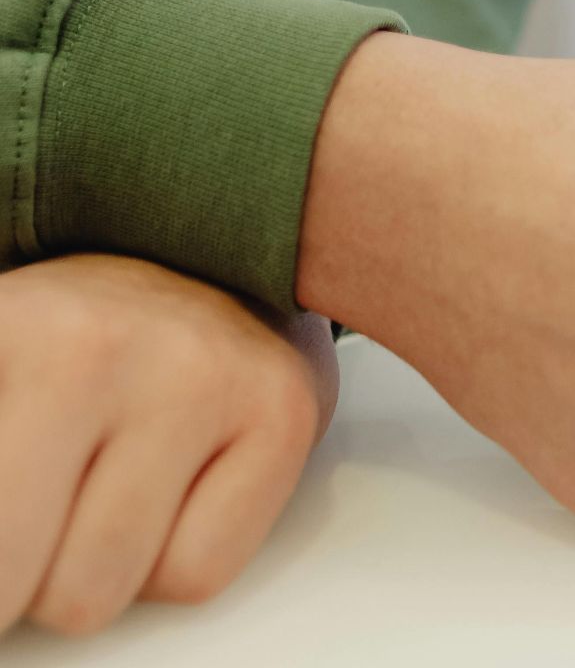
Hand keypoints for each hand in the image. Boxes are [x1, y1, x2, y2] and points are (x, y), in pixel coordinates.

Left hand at [0, 255, 335, 635]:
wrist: (220, 249)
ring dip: (92, 573)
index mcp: (12, 330)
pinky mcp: (283, 415)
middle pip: (14, 574)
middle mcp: (102, 348)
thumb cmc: (88, 327)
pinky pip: (198, 575)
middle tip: (37, 514)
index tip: (11, 541)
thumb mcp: (1, 358)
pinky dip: (174, 565)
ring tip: (100, 498)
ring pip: (102, 589)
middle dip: (19, 572)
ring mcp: (204, 381)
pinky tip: (172, 499)